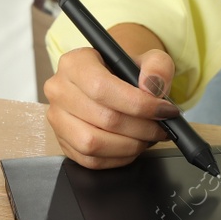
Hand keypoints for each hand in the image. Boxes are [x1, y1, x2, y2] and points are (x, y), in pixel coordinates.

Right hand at [45, 25, 179, 169]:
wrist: (111, 84)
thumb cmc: (125, 73)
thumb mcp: (148, 58)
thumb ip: (157, 67)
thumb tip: (153, 87)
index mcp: (74, 63)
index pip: (102, 88)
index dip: (138, 104)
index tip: (163, 110)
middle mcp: (59, 90)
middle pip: (103, 118)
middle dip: (141, 128)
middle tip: (161, 127)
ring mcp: (57, 119)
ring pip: (93, 143)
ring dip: (129, 146)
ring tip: (147, 137)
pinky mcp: (63, 142)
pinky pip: (90, 160)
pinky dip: (118, 158)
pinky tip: (132, 145)